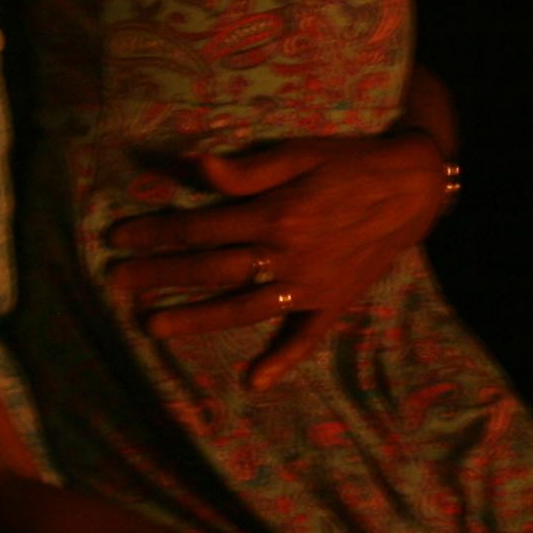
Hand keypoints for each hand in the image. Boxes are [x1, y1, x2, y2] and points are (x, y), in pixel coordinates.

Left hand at [105, 128, 444, 390]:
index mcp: (276, 215)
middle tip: (117, 283)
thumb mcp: (302, 152)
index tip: (120, 237)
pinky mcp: (333, 301)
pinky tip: (254, 380)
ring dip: (195, 319)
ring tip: (152, 327)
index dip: (157, 231)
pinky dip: (282, 361)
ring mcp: (311, 285)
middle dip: (160, 275)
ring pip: (242, 308)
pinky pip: (305, 337)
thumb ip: (249, 167)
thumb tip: (196, 165)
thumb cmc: (353, 160)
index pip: (201, 226)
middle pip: (211, 269)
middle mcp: (288, 256)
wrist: (416, 186)